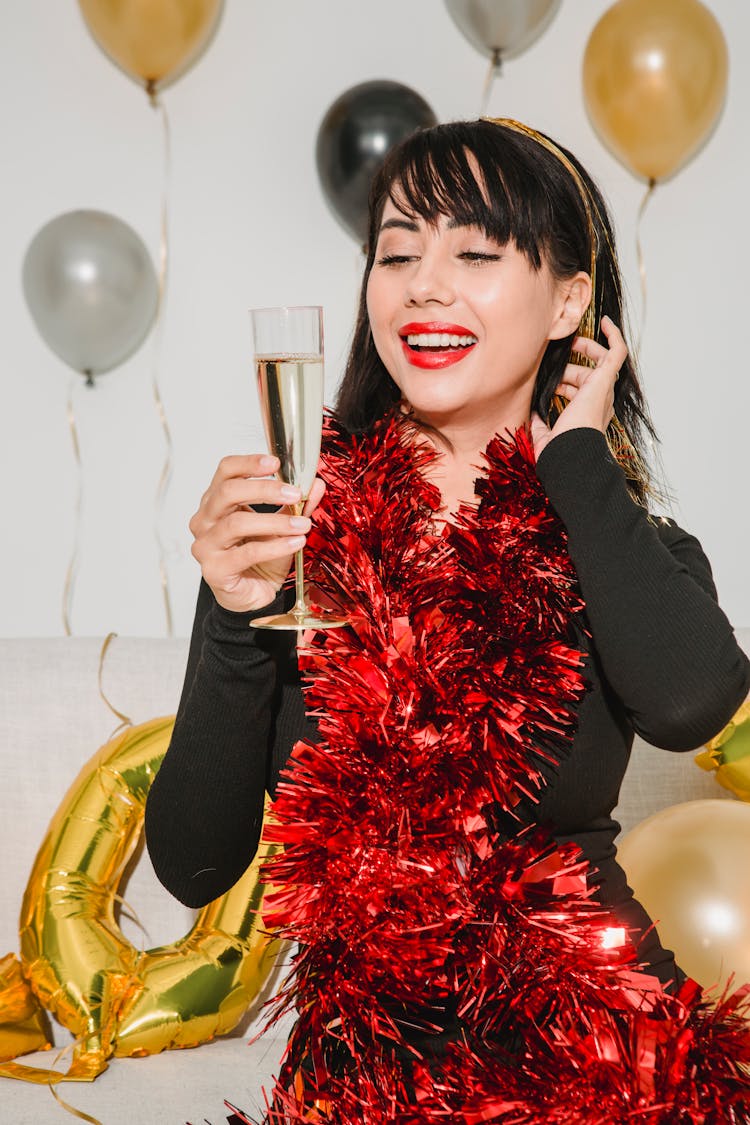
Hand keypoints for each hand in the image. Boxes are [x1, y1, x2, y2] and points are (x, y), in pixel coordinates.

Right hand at [189, 454, 325, 613]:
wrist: (252, 597)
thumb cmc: (260, 559)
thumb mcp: (282, 526)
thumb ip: (295, 505)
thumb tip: (316, 483)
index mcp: (216, 502)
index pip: (225, 471)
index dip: (249, 463)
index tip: (276, 462)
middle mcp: (204, 520)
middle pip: (227, 492)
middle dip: (265, 489)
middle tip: (294, 493)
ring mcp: (205, 545)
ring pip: (237, 523)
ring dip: (275, 521)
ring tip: (302, 524)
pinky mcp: (213, 569)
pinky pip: (246, 553)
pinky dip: (275, 546)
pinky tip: (295, 543)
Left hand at [530, 316, 626, 459]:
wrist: (570, 454)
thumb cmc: (559, 451)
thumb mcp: (544, 435)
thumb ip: (539, 424)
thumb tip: (532, 414)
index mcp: (587, 414)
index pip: (579, 391)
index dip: (564, 382)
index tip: (550, 378)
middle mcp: (599, 401)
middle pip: (589, 375)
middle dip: (573, 364)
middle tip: (557, 353)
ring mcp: (604, 390)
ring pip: (601, 362)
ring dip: (586, 348)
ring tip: (571, 339)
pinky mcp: (605, 380)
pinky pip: (617, 352)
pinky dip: (613, 336)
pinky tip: (605, 322)